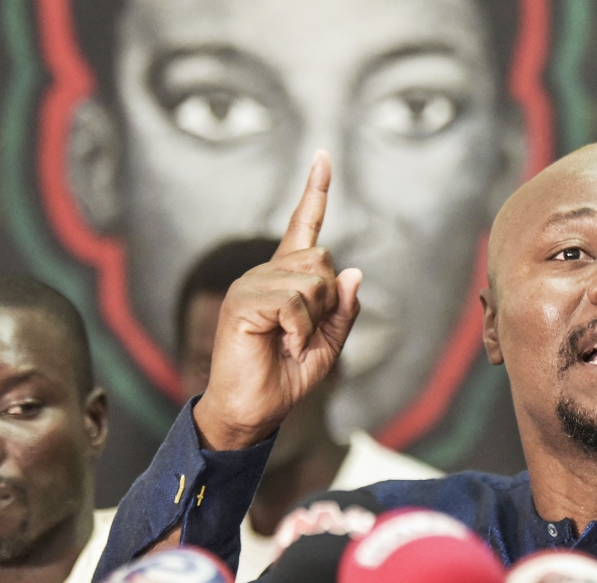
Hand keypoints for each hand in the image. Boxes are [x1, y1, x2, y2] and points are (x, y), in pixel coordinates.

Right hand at [193, 151, 361, 449]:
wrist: (253, 411)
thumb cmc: (285, 377)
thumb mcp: (328, 344)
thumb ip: (342, 310)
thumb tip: (354, 272)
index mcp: (286, 279)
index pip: (303, 226)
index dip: (315, 192)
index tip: (323, 156)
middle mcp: (265, 274)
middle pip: (323, 261)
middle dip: (327, 302)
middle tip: (302, 334)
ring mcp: (250, 284)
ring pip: (312, 282)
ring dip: (312, 321)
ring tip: (288, 342)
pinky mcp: (242, 302)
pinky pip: (293, 303)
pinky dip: (298, 331)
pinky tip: (280, 345)